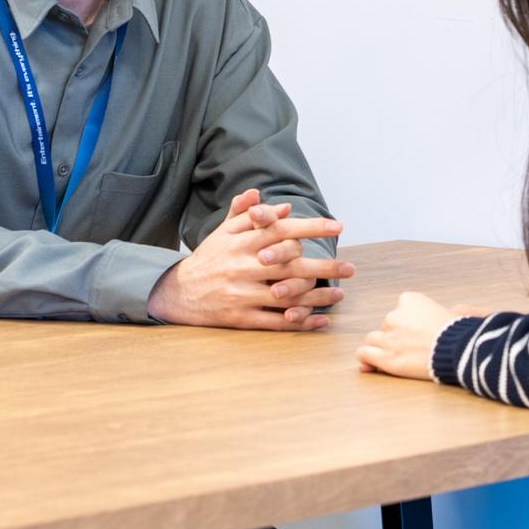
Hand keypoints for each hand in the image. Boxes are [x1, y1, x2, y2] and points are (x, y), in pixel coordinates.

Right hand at [146, 188, 352, 329]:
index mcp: (240, 242)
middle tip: (350, 268)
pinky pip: (275, 321)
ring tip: (338, 294)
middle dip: (324, 266)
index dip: (310, 227)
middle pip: (289, 265)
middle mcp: (242, 266)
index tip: (337, 225)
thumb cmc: (208, 258)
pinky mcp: (240, 317)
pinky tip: (319, 320)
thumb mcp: (222, 232)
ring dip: (316, 297)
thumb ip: (248, 215)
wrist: (178, 292)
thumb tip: (280, 205)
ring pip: (286, 295)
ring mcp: (241, 293)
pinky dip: (299, 322)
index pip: (281, 230)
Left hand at [357, 292, 487, 379]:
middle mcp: (394, 315)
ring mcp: (389, 337)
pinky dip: (367, 359)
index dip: (406, 325)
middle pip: (386, 326)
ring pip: (373, 339)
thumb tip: (450, 311)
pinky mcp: (386, 357)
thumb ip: (438, 312)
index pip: (398, 311)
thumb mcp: (451, 312)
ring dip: (382, 348)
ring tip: (399, 357)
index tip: (418, 335)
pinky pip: (364, 353)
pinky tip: (374, 364)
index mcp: (409, 300)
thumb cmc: (461, 335)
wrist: (461, 351)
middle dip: (395, 337)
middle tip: (413, 350)